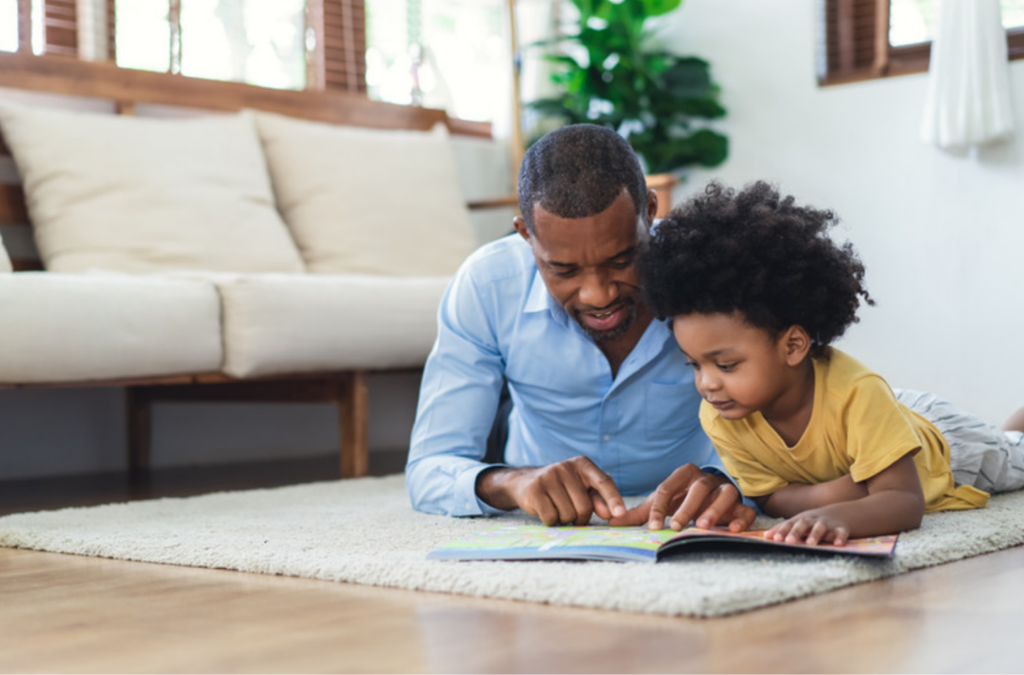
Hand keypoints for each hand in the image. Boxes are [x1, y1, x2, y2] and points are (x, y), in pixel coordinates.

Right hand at [476, 457, 626, 525]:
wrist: (524, 481)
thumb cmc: (561, 488)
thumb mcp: (580, 487)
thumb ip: (598, 499)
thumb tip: (612, 514)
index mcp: (582, 464)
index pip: (603, 481)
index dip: (614, 499)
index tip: (621, 514)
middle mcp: (566, 467)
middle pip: (584, 506)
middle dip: (580, 517)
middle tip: (572, 513)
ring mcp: (549, 477)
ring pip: (568, 514)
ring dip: (565, 520)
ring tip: (557, 508)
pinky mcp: (535, 490)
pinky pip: (552, 518)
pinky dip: (552, 521)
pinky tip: (546, 511)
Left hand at [608, 464, 755, 531]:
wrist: (710, 498)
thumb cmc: (681, 501)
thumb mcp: (661, 505)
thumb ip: (639, 513)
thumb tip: (611, 521)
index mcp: (683, 475)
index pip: (668, 487)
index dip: (659, 506)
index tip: (653, 526)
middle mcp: (706, 480)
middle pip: (698, 488)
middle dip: (686, 507)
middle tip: (676, 526)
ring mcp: (725, 490)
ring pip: (724, 493)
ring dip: (714, 509)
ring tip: (702, 526)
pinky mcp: (741, 506)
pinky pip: (745, 510)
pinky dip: (740, 519)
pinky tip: (731, 530)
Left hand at [764, 509, 850, 545]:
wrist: (839, 513)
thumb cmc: (813, 522)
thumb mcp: (798, 523)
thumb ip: (782, 529)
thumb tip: (765, 536)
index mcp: (801, 519)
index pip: (789, 524)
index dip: (782, 531)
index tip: (774, 539)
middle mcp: (812, 520)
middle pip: (803, 524)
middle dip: (796, 532)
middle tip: (789, 542)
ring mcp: (827, 523)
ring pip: (820, 528)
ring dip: (815, 535)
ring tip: (810, 543)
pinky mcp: (841, 528)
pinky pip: (841, 533)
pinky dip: (840, 538)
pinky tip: (838, 544)